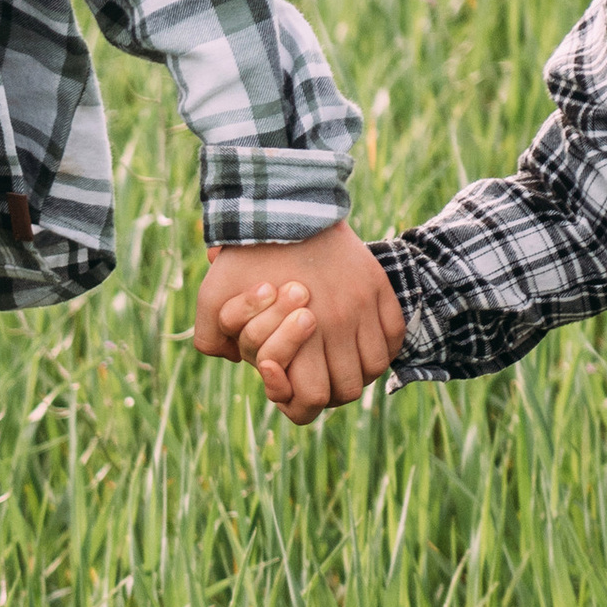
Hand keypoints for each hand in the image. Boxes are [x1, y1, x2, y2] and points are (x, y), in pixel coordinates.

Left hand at [193, 223, 404, 424]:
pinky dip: (381, 345)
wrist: (281, 204)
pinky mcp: (377, 286)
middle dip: (329, 390)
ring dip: (358, 371)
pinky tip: (361, 340)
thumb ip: (212, 339)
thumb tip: (237, 364)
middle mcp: (339, 323)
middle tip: (314, 374)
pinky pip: (394, 334)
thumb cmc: (244, 255)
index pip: (311, 399)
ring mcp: (362, 304)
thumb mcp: (212, 297)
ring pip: (375, 367)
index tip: (286, 380)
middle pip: (348, 390)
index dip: (297, 402)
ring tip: (338, 360)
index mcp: (300, 333)